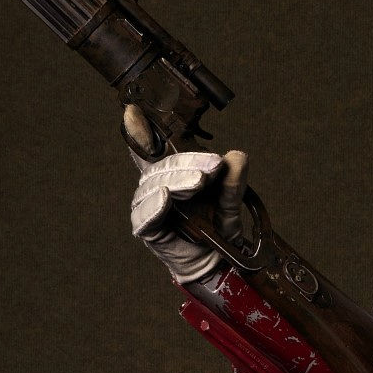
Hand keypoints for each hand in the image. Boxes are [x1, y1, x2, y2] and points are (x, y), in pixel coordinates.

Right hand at [125, 105, 249, 284]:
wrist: (217, 262)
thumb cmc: (218, 227)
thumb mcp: (231, 200)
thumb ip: (233, 179)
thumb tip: (238, 156)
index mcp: (173, 172)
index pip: (153, 145)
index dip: (141, 128)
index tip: (134, 110)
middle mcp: (157, 185)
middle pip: (162, 166)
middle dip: (187, 164)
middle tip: (211, 169)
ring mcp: (149, 206)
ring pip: (156, 186)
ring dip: (177, 181)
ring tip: (198, 183)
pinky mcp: (147, 229)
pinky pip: (145, 215)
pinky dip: (155, 206)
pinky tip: (165, 199)